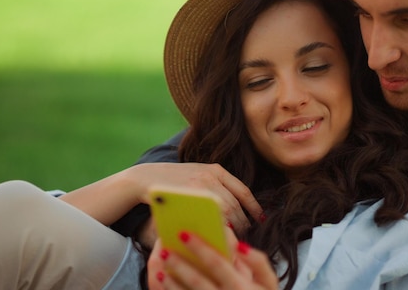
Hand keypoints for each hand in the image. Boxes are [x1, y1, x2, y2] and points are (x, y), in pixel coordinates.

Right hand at [126, 163, 262, 247]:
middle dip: (244, 222)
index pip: (243, 190)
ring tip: (236, 237)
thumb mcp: (198, 174)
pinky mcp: (188, 200)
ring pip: (226, 213)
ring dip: (234, 227)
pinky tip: (220, 235)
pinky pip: (209, 218)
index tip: (261, 218)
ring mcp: (199, 189)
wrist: (146, 178)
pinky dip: (218, 228)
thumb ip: (216, 185)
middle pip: (236, 205)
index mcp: (215, 170)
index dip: (254, 207)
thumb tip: (237, 208)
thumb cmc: (175, 181)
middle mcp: (210, 177)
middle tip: (246, 234)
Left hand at [147, 232, 277, 289]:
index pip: (218, 265)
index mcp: (241, 287)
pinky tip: (162, 277)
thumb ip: (258, 262)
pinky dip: (171, 289)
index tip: (185, 233)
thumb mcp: (268, 283)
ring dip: (171, 278)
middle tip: (164, 246)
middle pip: (198, 281)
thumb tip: (239, 245)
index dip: (201, 249)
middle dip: (180, 263)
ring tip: (161, 258)